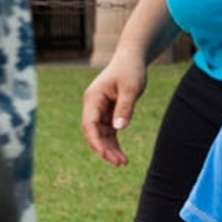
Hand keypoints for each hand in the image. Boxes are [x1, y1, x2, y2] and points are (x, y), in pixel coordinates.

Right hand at [81, 48, 147, 167]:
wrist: (132, 58)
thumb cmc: (130, 70)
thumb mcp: (131, 88)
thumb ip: (125, 107)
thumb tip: (119, 128)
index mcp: (93, 98)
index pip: (89, 124)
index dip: (95, 141)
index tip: (105, 154)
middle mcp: (93, 105)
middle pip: (94, 133)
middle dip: (104, 149)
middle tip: (119, 163)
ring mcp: (100, 110)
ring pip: (101, 135)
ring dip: (110, 149)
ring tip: (122, 163)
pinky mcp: (108, 113)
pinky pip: (109, 132)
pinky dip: (114, 143)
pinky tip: (121, 155)